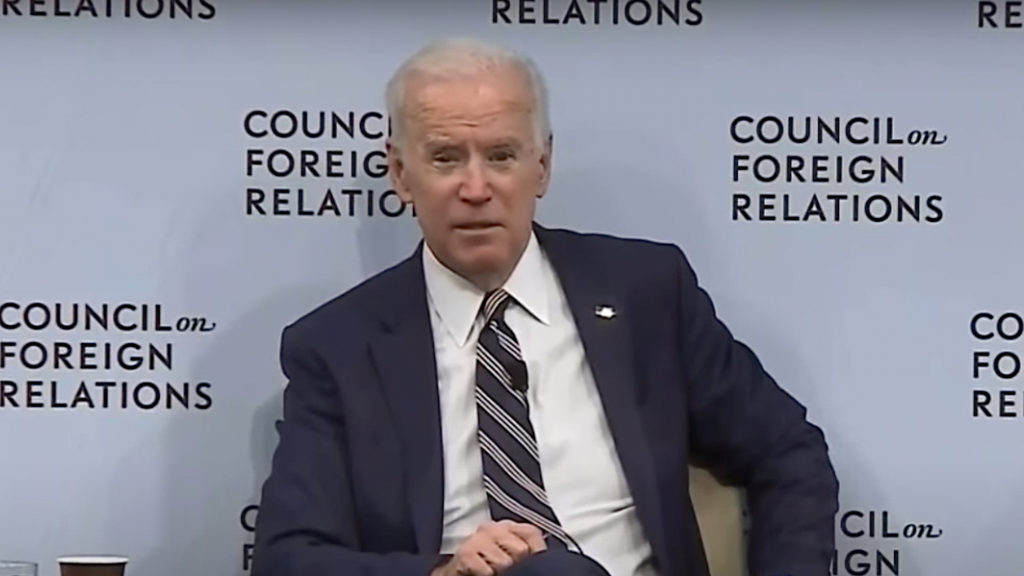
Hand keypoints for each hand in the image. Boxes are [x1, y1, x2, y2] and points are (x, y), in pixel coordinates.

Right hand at [432, 520, 546, 575]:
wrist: (454, 574)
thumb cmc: (483, 566)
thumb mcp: (507, 554)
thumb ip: (527, 549)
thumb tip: (544, 554)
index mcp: (506, 526)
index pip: (532, 533)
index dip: (538, 552)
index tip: (533, 565)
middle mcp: (491, 528)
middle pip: (521, 550)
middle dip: (519, 566)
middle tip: (509, 571)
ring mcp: (477, 540)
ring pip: (505, 562)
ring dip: (502, 574)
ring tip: (494, 573)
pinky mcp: (465, 555)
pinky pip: (487, 571)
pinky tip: (483, 575)